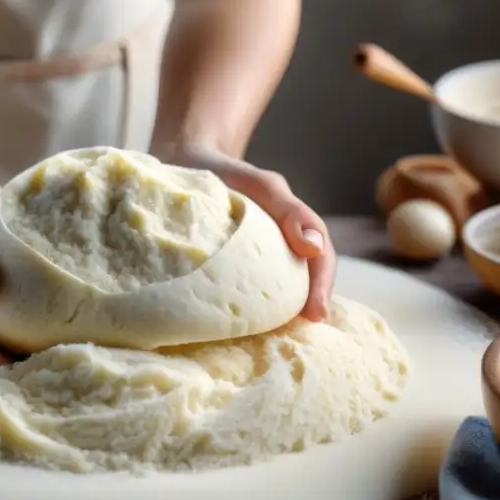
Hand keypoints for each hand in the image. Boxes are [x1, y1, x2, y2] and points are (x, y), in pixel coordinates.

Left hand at [172, 144, 335, 320]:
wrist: (178, 161)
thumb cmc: (221, 172)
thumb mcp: (258, 183)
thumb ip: (288, 209)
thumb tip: (312, 248)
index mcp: (289, 224)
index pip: (318, 255)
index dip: (320, 285)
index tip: (315, 314)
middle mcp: (276, 242)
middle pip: (301, 277)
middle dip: (304, 305)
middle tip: (299, 332)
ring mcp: (251, 255)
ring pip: (274, 286)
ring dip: (278, 311)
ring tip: (273, 338)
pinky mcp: (222, 266)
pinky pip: (241, 289)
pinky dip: (246, 308)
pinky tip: (237, 329)